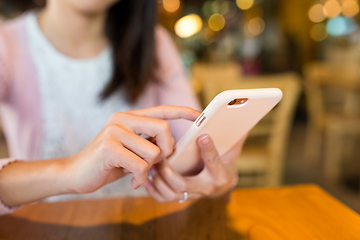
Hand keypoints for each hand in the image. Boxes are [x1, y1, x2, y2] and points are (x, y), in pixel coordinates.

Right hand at [64, 106, 199, 193]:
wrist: (76, 174)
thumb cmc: (110, 163)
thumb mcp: (133, 149)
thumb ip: (149, 142)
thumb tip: (172, 145)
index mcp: (130, 117)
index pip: (162, 110)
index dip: (183, 111)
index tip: (199, 114)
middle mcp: (123, 119)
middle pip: (164, 129)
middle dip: (166, 150)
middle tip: (156, 162)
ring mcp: (115, 131)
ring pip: (153, 152)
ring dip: (149, 168)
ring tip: (137, 172)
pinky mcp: (109, 147)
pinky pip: (140, 166)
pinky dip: (139, 178)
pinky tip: (131, 180)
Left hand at [144, 134, 245, 201]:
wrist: (223, 185)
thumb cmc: (225, 163)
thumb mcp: (232, 150)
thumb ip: (235, 135)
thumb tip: (243, 115)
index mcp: (219, 175)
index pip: (213, 162)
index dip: (208, 149)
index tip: (203, 135)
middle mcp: (205, 188)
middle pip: (184, 184)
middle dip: (168, 172)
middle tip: (160, 158)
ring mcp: (193, 195)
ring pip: (172, 194)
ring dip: (159, 181)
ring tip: (151, 166)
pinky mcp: (183, 198)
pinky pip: (166, 199)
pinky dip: (154, 191)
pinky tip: (147, 180)